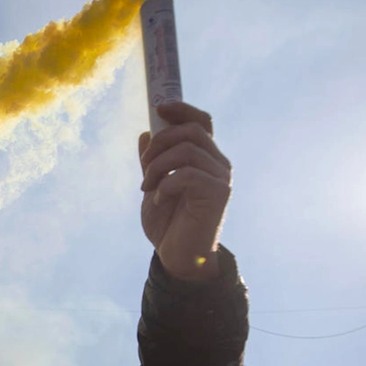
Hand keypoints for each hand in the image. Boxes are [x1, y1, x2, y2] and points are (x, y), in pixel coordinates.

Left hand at [139, 101, 230, 280]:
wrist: (178, 257)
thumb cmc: (168, 223)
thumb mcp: (153, 186)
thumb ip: (152, 161)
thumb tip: (147, 133)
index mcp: (205, 158)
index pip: (202, 122)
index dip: (182, 110)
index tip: (159, 109)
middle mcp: (218, 164)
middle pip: (192, 131)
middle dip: (161, 143)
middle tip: (144, 167)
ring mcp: (221, 178)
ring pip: (187, 150)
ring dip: (158, 166)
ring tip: (147, 187)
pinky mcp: (218, 194)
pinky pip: (187, 174)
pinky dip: (166, 185)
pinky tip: (159, 200)